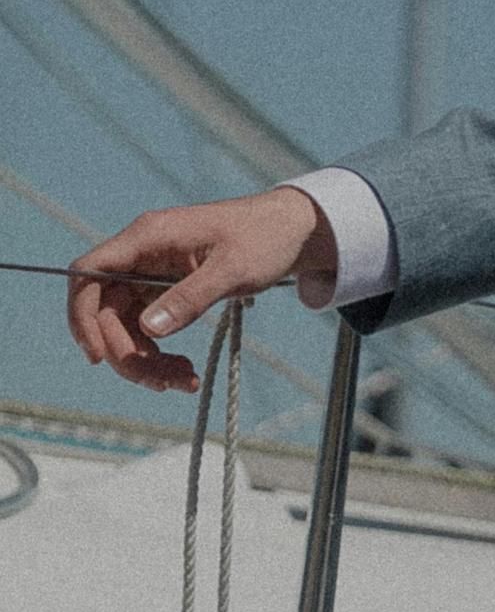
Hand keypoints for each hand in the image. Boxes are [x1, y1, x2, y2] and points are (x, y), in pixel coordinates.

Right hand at [67, 190, 333, 393]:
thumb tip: (148, 329)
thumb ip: (191, 297)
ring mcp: (152, 272)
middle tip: (161, 382)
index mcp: (148, 237)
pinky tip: (185, 371)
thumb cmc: (266, 238)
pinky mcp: (166, 288)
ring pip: (125, 324)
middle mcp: (142, 253)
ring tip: (184, 382)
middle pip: (105, 310)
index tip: (97, 356)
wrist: (295, 229)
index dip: (81, 315)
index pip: (89, 273)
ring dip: (145, 359)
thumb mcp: (234, 269)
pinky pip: (147, 326)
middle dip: (126, 351)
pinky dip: (160, 352)